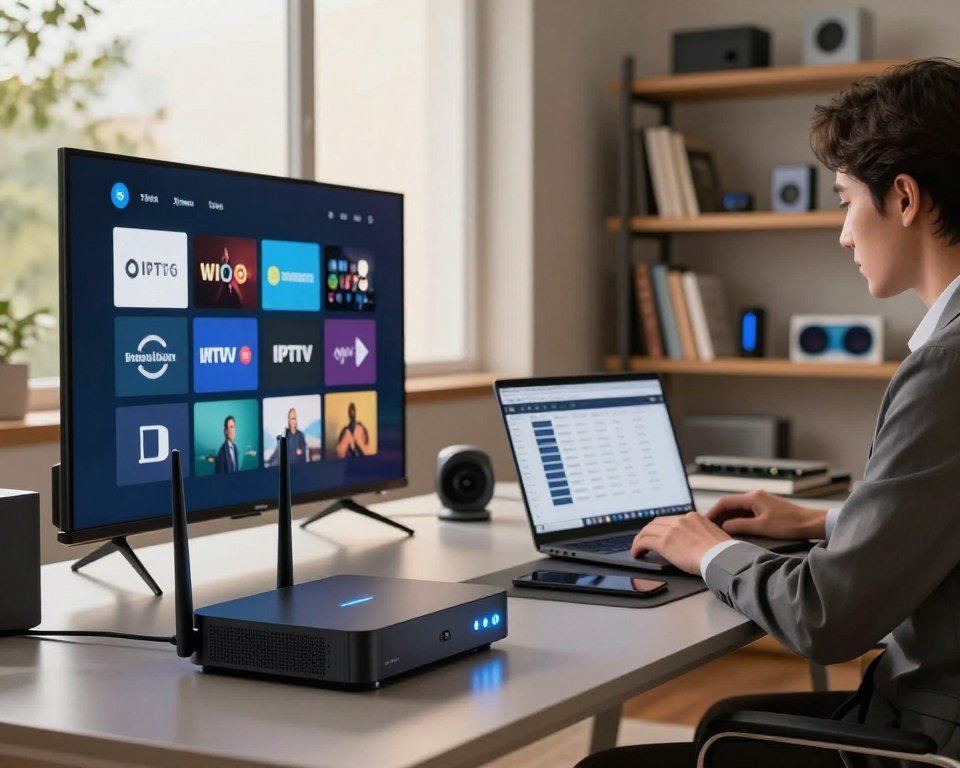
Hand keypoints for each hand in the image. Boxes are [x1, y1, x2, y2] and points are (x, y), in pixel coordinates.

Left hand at [631, 512, 731, 574]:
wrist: (722, 558)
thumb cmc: (723, 553)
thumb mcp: (714, 536)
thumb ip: (702, 534)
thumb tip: (696, 542)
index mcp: (693, 517)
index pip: (670, 519)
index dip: (661, 527)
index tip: (657, 533)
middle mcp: (680, 520)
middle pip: (656, 523)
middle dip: (648, 532)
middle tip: (643, 540)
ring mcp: (671, 530)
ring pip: (647, 531)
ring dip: (640, 540)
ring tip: (638, 548)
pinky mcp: (664, 542)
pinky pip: (643, 541)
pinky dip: (637, 547)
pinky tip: (637, 553)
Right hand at [705, 490, 826, 539]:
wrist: (811, 523)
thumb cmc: (789, 524)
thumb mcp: (761, 527)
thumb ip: (740, 525)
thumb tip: (725, 527)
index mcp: (753, 497)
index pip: (725, 501)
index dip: (713, 511)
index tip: (704, 521)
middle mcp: (755, 496)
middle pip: (730, 505)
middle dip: (719, 516)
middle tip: (709, 527)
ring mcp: (761, 502)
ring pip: (738, 509)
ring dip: (728, 519)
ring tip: (720, 530)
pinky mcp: (766, 509)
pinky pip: (746, 513)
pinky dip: (738, 520)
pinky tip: (736, 529)